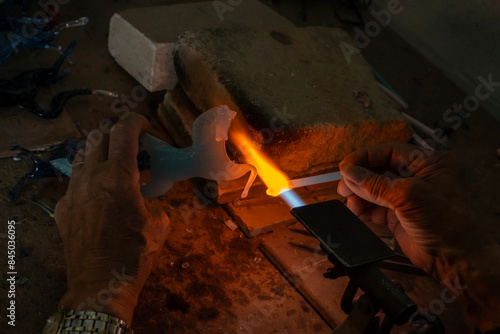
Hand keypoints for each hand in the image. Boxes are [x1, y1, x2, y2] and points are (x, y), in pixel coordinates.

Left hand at [55, 113, 168, 323]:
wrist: (101, 284)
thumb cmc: (136, 254)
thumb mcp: (159, 223)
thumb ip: (154, 200)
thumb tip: (148, 196)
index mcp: (118, 178)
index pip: (123, 133)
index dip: (135, 122)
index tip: (145, 125)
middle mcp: (91, 178)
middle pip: (100, 138)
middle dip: (118, 135)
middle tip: (132, 146)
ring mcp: (73, 192)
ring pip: (83, 156)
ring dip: (101, 153)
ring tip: (115, 166)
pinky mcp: (62, 208)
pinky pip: (75, 181)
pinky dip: (90, 178)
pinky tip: (100, 195)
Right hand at [337, 143, 499, 330]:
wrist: (458, 260)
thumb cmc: (444, 222)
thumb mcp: (408, 196)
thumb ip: (375, 184)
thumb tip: (348, 172)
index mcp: (429, 163)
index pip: (391, 152)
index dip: (366, 157)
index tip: (345, 166)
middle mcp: (419, 177)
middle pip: (380, 170)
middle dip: (360, 178)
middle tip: (343, 187)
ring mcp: (409, 197)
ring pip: (375, 190)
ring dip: (360, 196)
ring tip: (349, 204)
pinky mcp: (400, 216)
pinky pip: (376, 207)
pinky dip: (364, 209)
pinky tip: (356, 213)